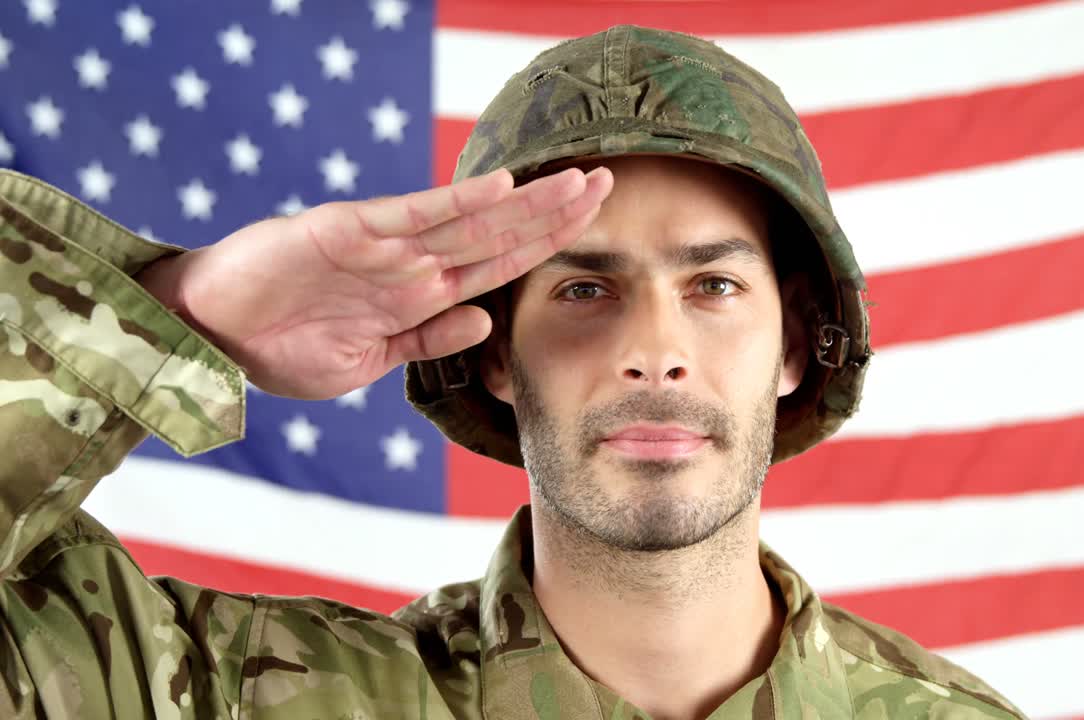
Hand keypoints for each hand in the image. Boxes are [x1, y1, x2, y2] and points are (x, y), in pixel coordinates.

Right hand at [137, 166, 612, 399]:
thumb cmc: (284, 349)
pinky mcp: (346, 231)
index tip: (597, 227)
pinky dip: (455, 203)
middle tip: (611, 183)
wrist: (212, 337)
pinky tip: (501, 187)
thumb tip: (487, 322)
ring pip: (469, 218)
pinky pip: (410, 215)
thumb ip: (427, 339)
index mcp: (420, 294)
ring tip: (577, 180)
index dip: (547, 244)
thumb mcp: (370, 360)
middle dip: (556, 212)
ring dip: (525, 201)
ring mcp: (383, 245)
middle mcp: (411, 263)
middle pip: (499, 233)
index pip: (499, 265)